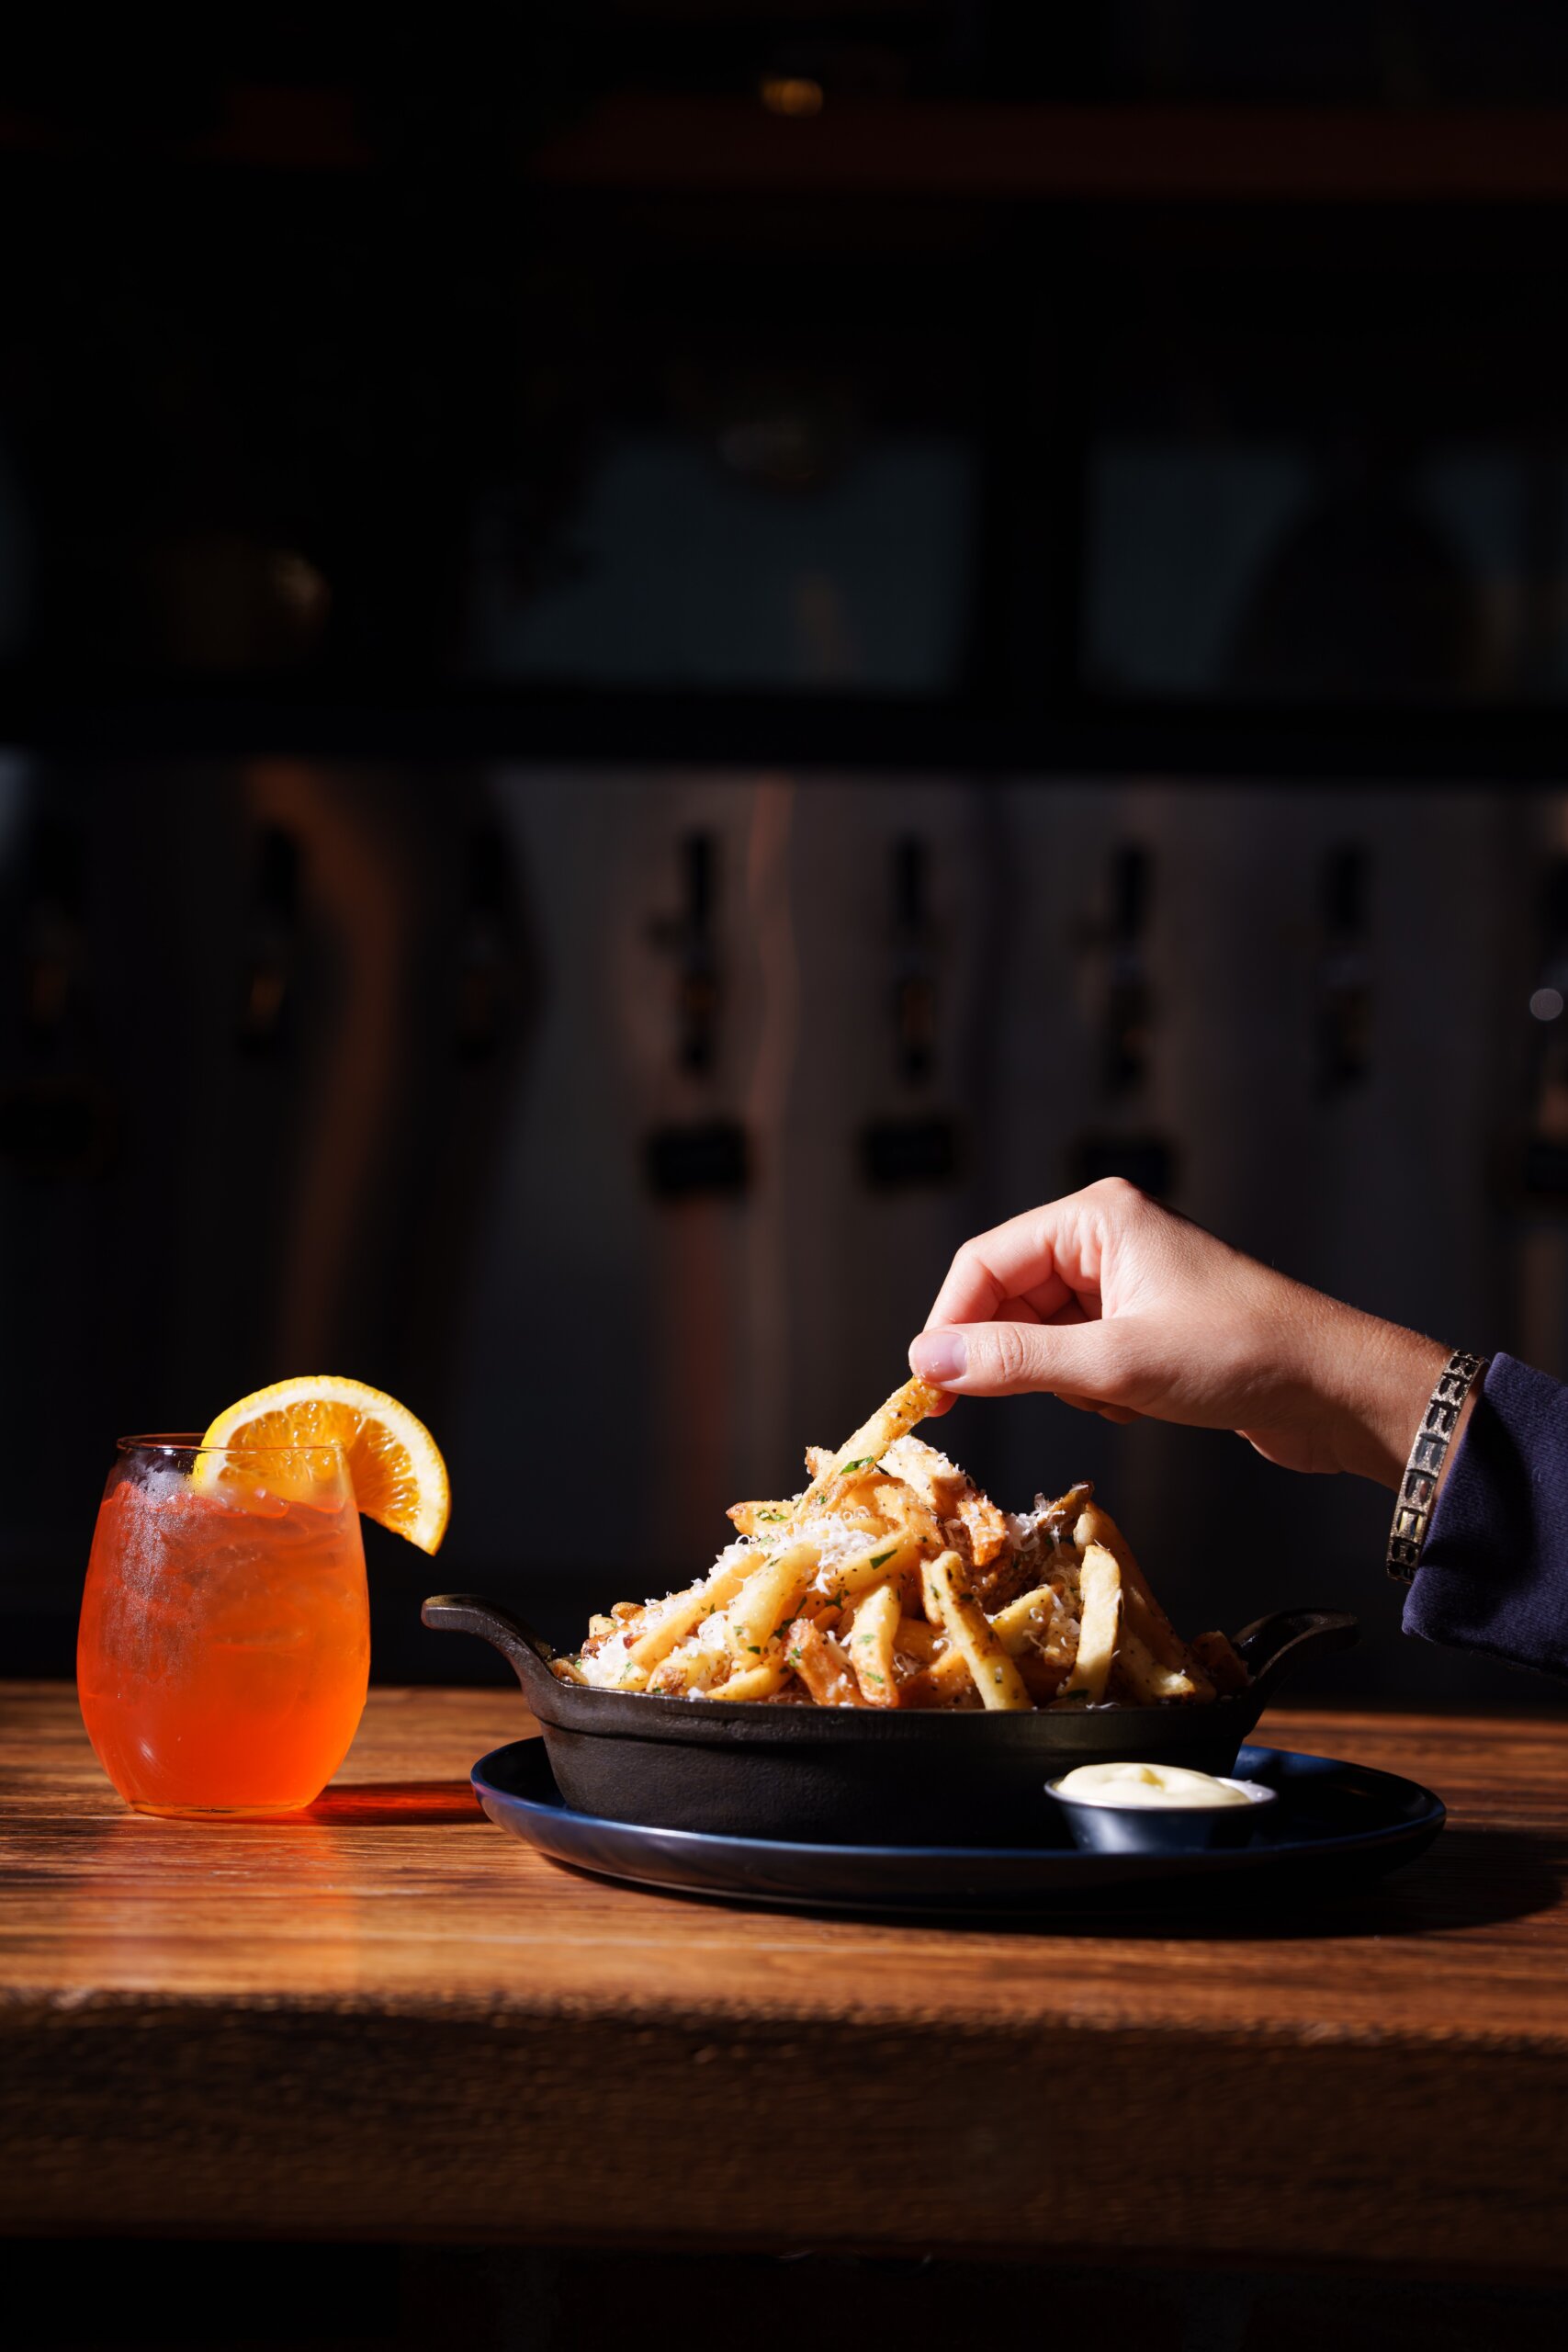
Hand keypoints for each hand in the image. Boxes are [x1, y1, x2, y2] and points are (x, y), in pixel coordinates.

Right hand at [909, 1179, 1454, 1488]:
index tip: (927, 1388)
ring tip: (1119, 1395)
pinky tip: (1140, 1400)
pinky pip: (1082, 1357)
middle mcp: (1107, 1238)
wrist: (1336, 1390)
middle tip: (997, 1410)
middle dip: (1015, 1357)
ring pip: (1044, 1336)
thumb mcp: (1114, 1364)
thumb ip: (1013, 1360)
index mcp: (1097, 1217)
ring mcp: (1129, 1282)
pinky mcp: (1147, 1324)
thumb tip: (926, 1363)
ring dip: (1064, 1379)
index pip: (984, 1262)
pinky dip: (1096, 1388)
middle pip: (1009, 1298)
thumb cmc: (1239, 1356)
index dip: (949, 1325)